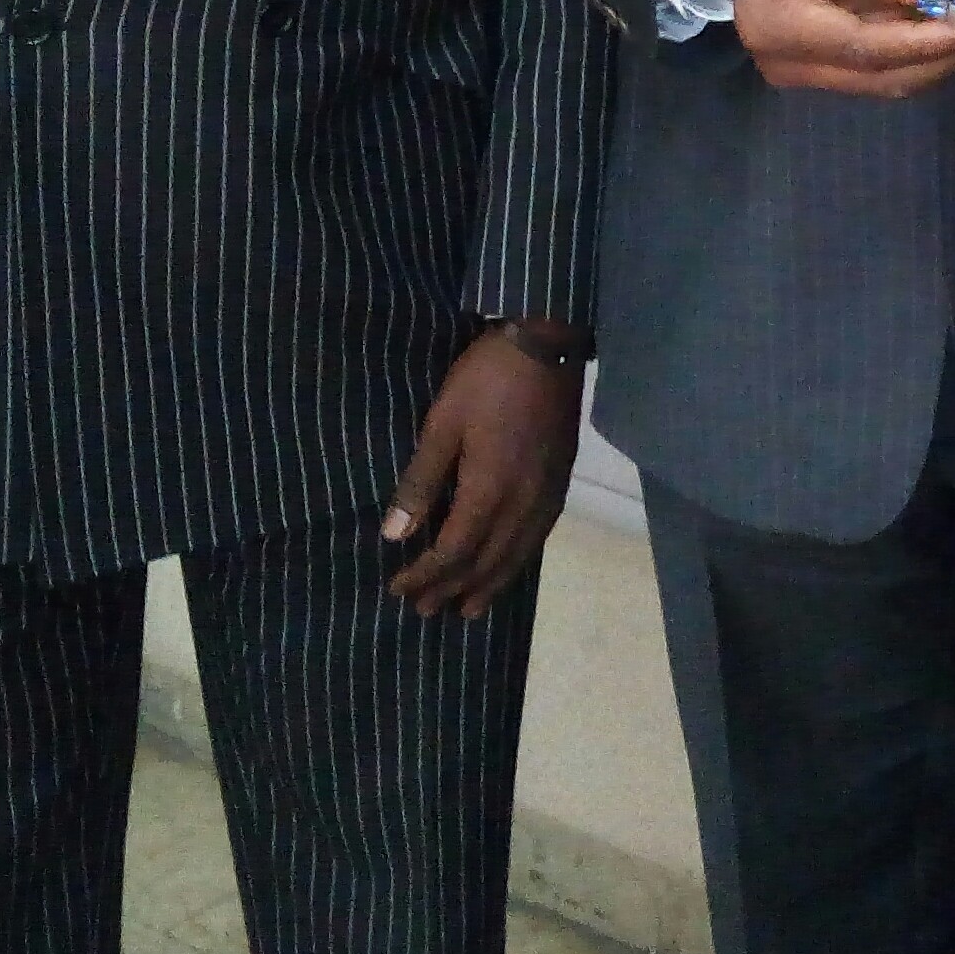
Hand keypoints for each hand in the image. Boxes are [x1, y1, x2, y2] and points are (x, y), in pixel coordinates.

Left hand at [382, 325, 585, 618]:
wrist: (547, 342)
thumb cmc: (485, 380)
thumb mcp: (443, 424)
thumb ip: (421, 482)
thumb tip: (394, 535)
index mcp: (490, 490)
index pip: (454, 550)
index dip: (426, 574)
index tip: (398, 588)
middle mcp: (523, 502)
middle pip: (486, 560)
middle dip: (453, 587)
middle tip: (426, 610)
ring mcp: (547, 492)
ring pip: (518, 553)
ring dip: (491, 583)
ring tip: (471, 608)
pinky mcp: (560, 479)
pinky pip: (539, 534)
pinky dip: (519, 558)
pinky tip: (511, 563)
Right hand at [692, 0, 954, 97]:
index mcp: (778, 25)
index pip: (863, 47)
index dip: (923, 42)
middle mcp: (789, 64)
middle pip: (882, 76)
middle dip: (943, 53)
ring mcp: (809, 70)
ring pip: (891, 77)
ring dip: (941, 51)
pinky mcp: (831, 64)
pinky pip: (886, 64)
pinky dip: (924, 45)